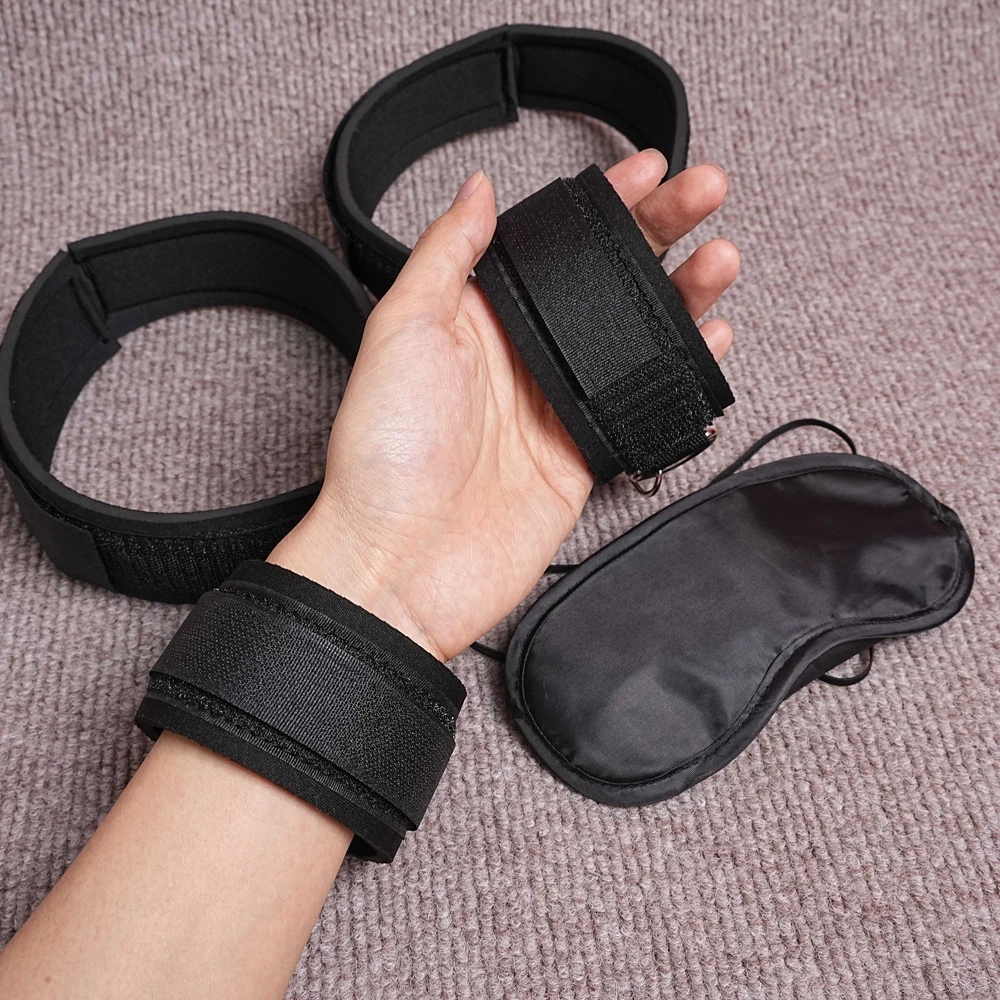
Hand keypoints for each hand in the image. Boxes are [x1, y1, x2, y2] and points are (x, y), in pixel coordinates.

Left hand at [269, 150, 738, 659]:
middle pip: (605, 281)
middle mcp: (520, 358)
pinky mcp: (580, 455)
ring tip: (722, 257)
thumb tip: (476, 191)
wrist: (400, 563)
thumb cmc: (385, 455)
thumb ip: (447, 254)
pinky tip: (710, 339)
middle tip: (706, 192)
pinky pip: (643, 402)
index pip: (553, 245)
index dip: (602, 203)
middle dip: (660, 232)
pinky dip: (683, 370)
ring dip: (683, 294)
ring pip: (635, 337)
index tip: (645, 169)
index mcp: (476, 320)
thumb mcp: (402, 329)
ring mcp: (555, 406)